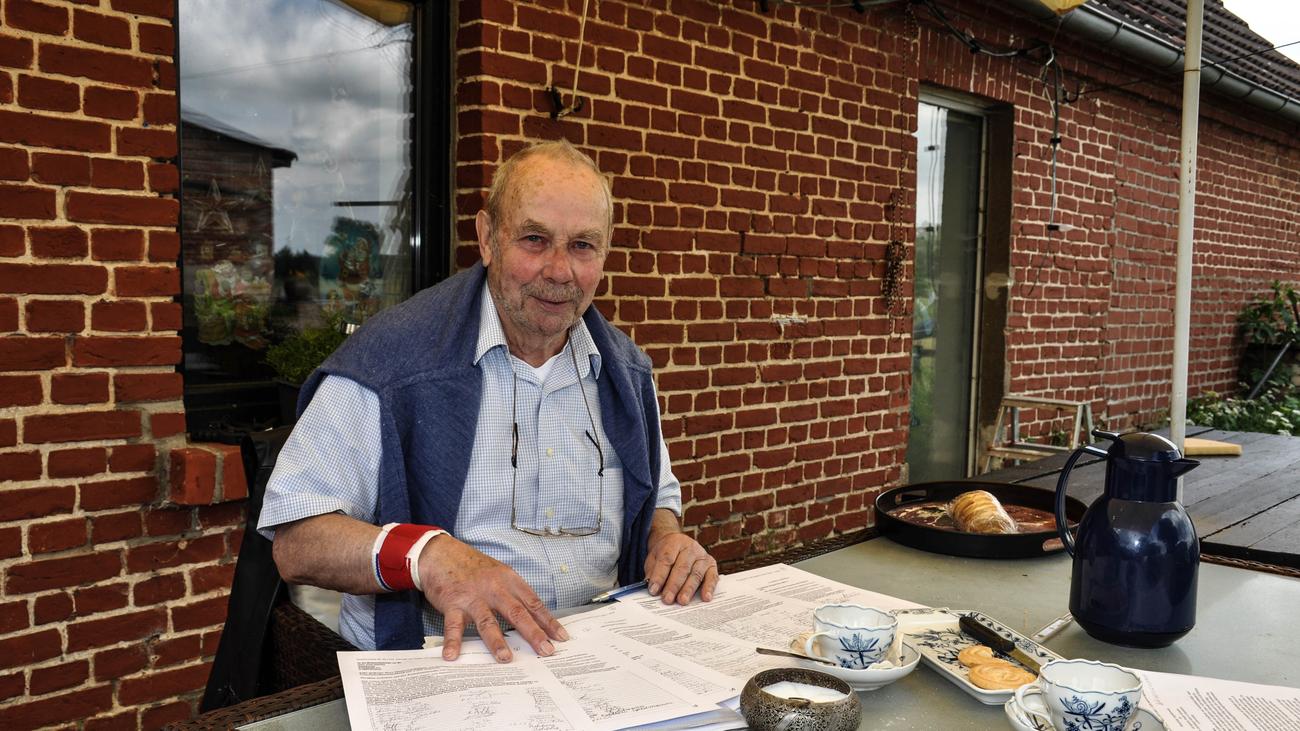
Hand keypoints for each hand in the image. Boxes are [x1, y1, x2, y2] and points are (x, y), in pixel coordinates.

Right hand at [418, 535, 568, 662]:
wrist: (442, 552)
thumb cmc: (473, 566)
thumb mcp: (498, 574)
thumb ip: (513, 594)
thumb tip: (532, 618)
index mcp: (509, 580)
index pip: (533, 602)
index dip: (548, 620)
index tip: (561, 636)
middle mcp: (494, 588)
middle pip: (517, 612)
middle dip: (533, 633)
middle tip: (546, 650)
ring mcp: (473, 596)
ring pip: (488, 621)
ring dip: (497, 641)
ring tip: (506, 658)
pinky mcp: (453, 602)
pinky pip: (453, 625)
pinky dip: (453, 641)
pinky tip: (453, 655)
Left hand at [644, 531, 717, 604]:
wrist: (678, 544)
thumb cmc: (665, 554)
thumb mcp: (654, 558)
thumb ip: (652, 571)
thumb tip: (652, 588)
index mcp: (674, 542)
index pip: (666, 559)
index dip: (659, 576)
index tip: (653, 590)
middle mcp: (691, 547)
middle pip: (682, 568)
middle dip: (673, 585)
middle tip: (667, 599)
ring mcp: (702, 556)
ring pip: (696, 574)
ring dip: (688, 589)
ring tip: (682, 601)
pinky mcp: (711, 565)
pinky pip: (712, 577)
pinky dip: (709, 588)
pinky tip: (705, 598)